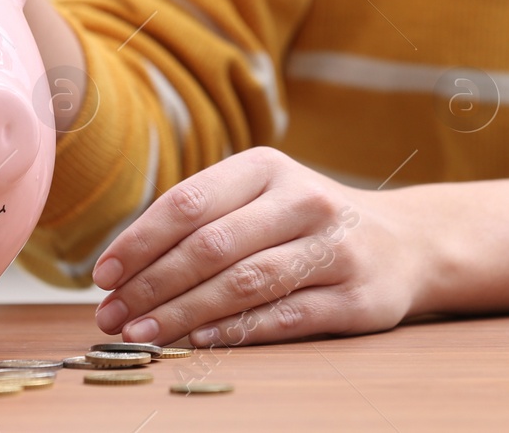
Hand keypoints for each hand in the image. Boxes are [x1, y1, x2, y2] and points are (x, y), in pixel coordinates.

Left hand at [90, 147, 418, 347]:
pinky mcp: (355, 297)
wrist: (405, 242)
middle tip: (112, 315)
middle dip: (152, 285)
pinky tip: (197, 341)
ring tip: (141, 334)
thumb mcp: (262, 196)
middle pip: (211, 247)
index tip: (103, 276)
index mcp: (268, 167)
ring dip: (183, 314)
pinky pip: (283, 317)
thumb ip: (204, 219)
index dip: (139, 242)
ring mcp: (333, 249)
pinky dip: (234, 331)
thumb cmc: (306, 222)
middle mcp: (303, 201)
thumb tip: (123, 266)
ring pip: (243, 284)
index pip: (189, 203)